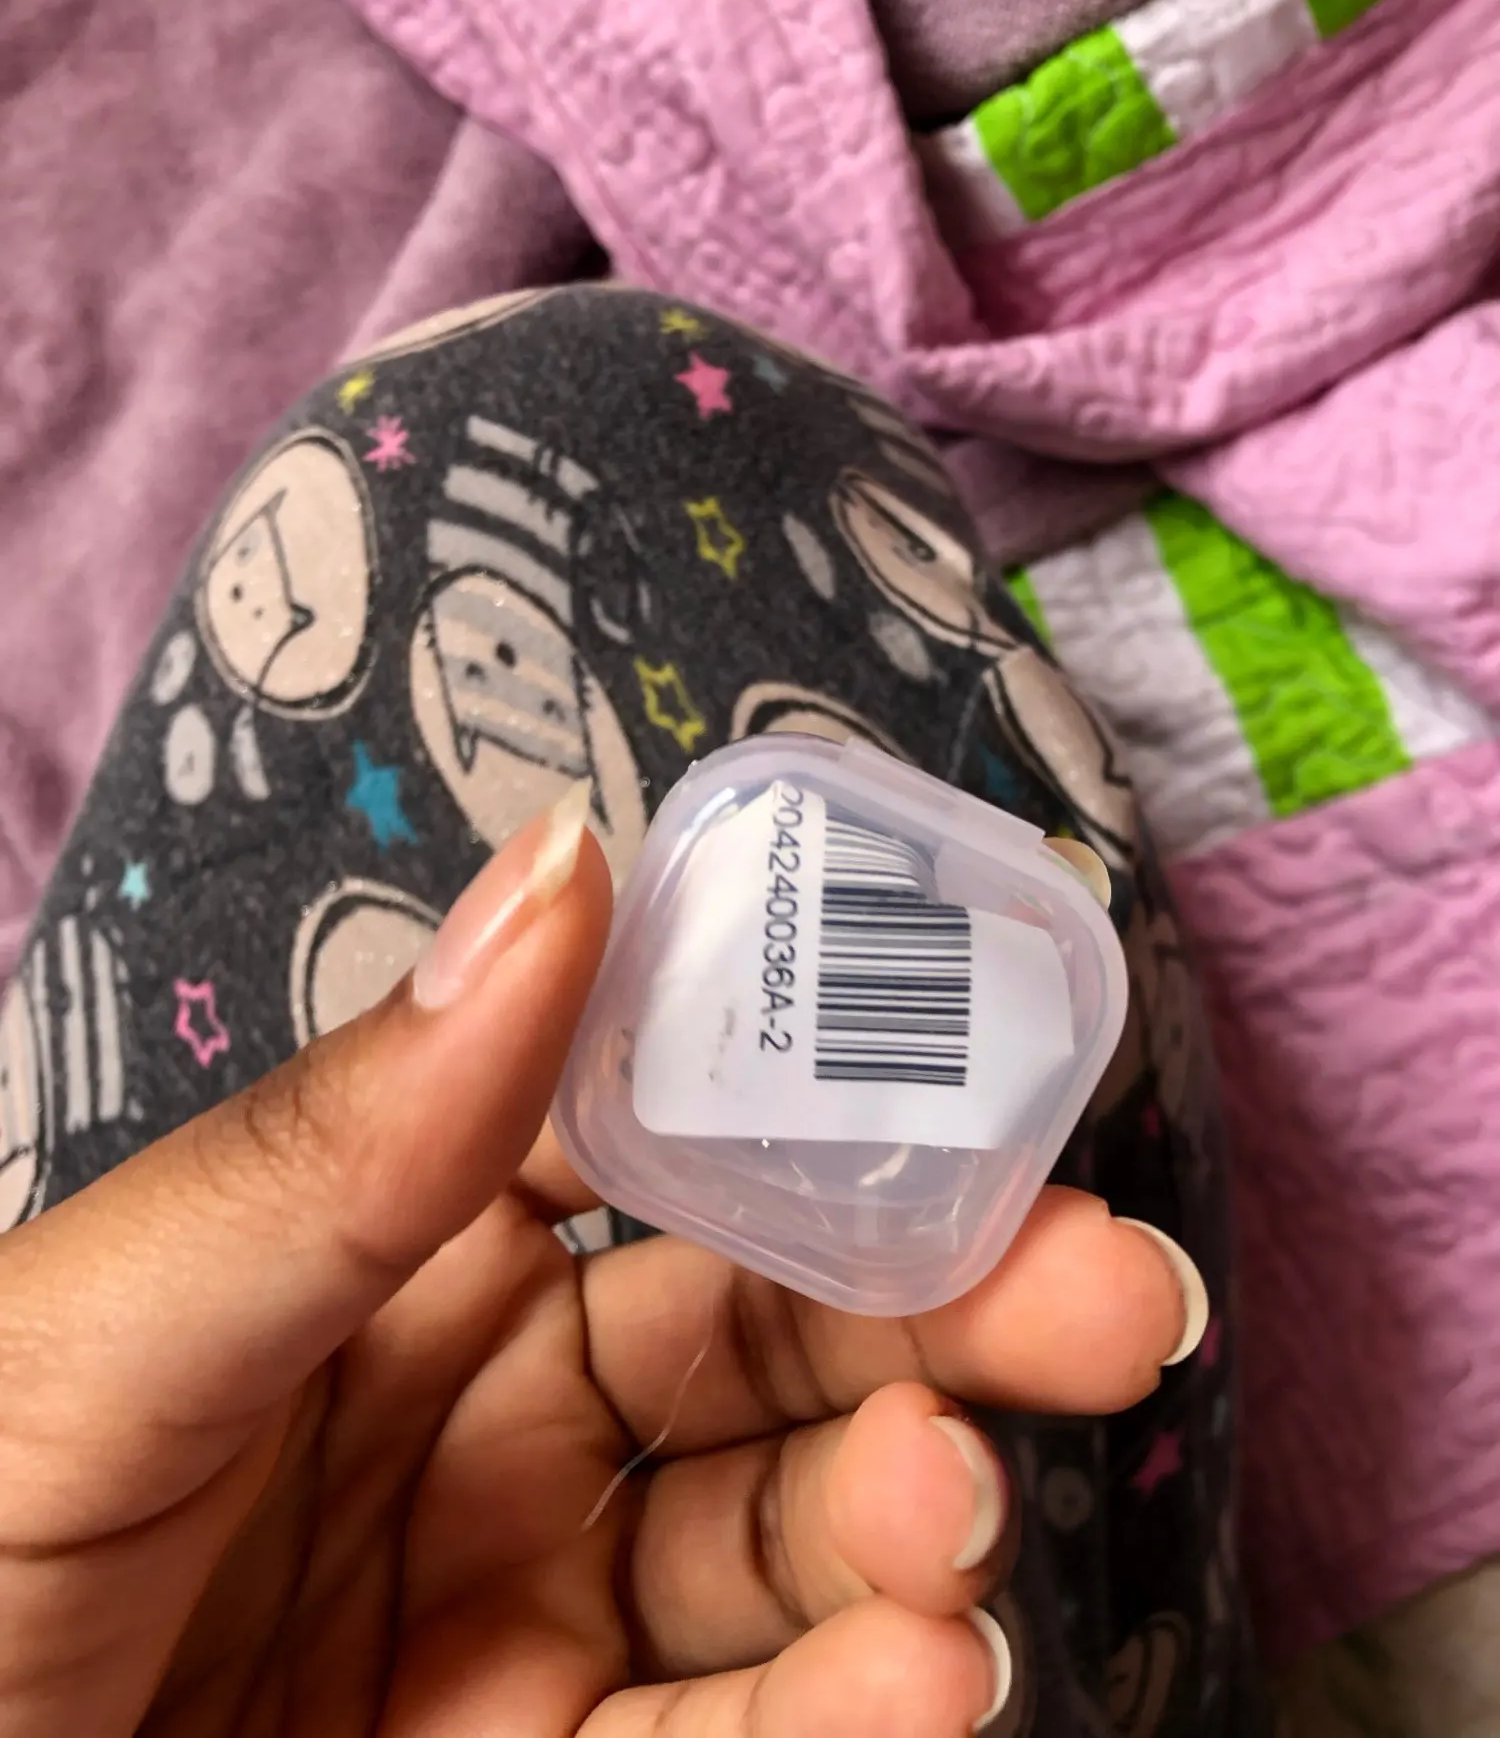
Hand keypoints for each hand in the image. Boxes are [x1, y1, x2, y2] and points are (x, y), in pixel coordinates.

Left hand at [0, 795, 1201, 1737]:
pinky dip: (849, 1715)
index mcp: (391, 1254)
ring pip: (778, 1552)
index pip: (653, 1143)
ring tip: (951, 1524)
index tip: (972, 1080)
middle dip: (945, 1312)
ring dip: (904, 1525)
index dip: (813, 1102)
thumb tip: (568, 860)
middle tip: (1107, 1296)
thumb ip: (350, 1146)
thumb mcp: (107, 1344)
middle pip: (767, 1342)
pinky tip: (924, 1679)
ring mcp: (521, 1621)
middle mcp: (485, 1423)